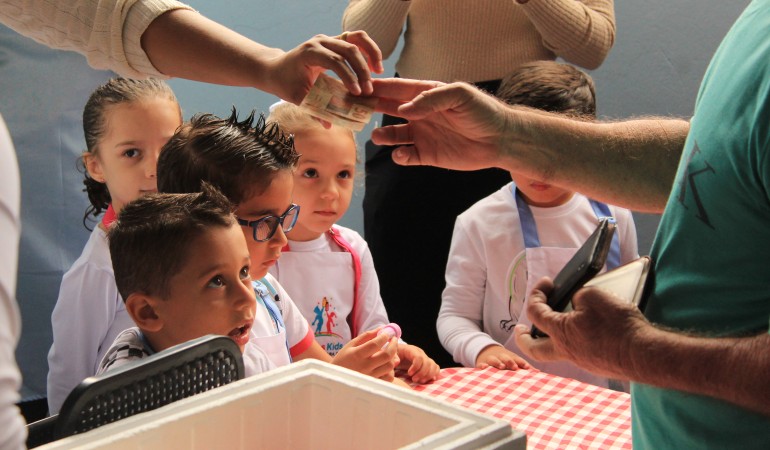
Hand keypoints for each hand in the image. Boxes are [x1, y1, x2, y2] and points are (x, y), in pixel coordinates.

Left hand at [266, 31, 383, 103]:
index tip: (357, 93)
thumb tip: (329, 125)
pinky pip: (356, 39)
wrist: (276, 69)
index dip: (348, 76)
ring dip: (371, 53)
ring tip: (379, 71)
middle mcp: (320, 41)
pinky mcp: (335, 41)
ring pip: (356, 38)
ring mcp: (329, 39)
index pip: (334, 61)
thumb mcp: (296, 98)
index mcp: (309, 52)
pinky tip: (374, 66)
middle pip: (349, 48)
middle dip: (362, 70)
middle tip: (369, 90)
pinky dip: (368, 49)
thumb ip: (312, 109)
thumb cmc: (285, 83)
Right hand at [331, 329, 396, 380]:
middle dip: (394, 345)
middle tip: (393, 340)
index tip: (387, 333)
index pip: (375, 344)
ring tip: (390, 352)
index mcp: (357, 355)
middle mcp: (364, 366)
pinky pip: (388, 377)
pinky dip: (390, 369)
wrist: (337, 378)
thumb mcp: (351, 345)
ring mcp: (370, 377)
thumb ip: (367, 336)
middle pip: (386, 355)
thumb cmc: (343, 359)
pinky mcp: (373, 384)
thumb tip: (381, 328)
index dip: (384, 337)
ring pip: (390, 366)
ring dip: (393, 357)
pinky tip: (386, 364)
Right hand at [370, 79, 514, 170]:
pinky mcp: (428, 155)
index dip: (376, 88)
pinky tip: (401, 154)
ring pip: (393, 134)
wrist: (500, 139)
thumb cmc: (482, 111)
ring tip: (378, 136)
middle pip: (388, 109)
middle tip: (352, 110)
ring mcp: (423, 135)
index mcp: (426, 95)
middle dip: (370, 108)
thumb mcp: (459, 95)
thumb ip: (431, 99)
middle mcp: (421, 114)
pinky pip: (406, 156)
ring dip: (383, 135)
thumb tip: (404, 108)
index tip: (357, 88)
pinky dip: (400, 156)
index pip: (396, 89)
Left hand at [397, 344, 439, 383]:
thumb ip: (393, 357)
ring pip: (433, 366)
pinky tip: (427, 380)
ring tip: (420, 381)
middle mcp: (421, 353)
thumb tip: (397, 361)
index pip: (419, 357)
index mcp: (411, 350)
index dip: (416, 367)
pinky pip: (436, 368)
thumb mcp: (391, 354)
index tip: (409, 374)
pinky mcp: (428, 364)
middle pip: (428, 363)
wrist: (397, 353)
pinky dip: (434, 375)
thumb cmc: (394, 354)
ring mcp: (425, 358)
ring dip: (428, 375)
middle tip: (414, 380)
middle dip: (422, 373)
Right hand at [475, 345, 531, 369]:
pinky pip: (481, 364)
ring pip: (494, 359)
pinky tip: (484, 367)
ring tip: (501, 366)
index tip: (527, 367)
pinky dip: (482, 365)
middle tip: (514, 367)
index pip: (517, 359)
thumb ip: (525, 367)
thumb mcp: (514, 361)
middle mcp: (501, 357)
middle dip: (510, 361)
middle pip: (506, 358)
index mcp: (510, 357)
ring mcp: (491, 359)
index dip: (522, 362)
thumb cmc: (505, 360)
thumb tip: (539, 372)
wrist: (487, 351)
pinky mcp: (482, 363)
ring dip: (498, 362)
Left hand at [514, 277, 649, 378]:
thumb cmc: (618, 325)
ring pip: (556, 353)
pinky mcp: (597, 365)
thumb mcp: (593, 296)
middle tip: (519, 329)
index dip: (537, 294)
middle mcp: (566, 351)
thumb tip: (577, 303)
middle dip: (523, 338)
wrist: (645, 353)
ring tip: (553, 327)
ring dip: (550, 340)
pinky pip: (578, 353)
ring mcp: (582, 361)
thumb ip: (578, 297)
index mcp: (560, 333)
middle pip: (534, 348)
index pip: (535, 312)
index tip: (546, 283)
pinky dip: (575, 342)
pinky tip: (584, 332)